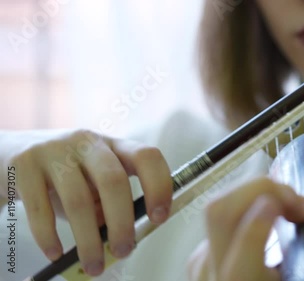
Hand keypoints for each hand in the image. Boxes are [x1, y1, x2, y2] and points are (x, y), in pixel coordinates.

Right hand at [0, 129, 172, 275]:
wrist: (12, 154)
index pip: (147, 156)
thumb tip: (125, 237)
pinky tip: (57, 254)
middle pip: (113, 180)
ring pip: (78, 200)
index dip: (159, 186)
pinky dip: (50, 237)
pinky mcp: (24, 164)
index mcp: (114, 145)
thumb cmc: (67, 177)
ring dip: (89, 240)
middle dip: (123, 222)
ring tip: (94, 265)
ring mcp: (54, 150)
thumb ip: (110, 203)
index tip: (159, 217)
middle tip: (124, 250)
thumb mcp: (93, 184)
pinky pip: (40, 208)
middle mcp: (87, 142)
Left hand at [187, 177, 303, 280]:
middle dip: (260, 191)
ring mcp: (203, 262)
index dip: (261, 224)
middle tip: (297, 203)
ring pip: (218, 208)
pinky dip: (247, 208)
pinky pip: (219, 219)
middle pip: (220, 212)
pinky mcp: (200, 254)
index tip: (297, 208)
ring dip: (255, 196)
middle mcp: (216, 274)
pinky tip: (269, 221)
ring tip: (288, 210)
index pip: (241, 256)